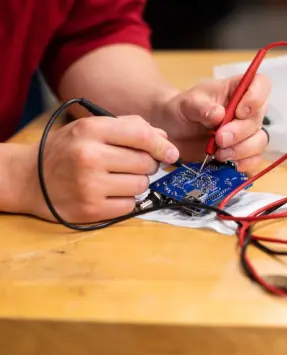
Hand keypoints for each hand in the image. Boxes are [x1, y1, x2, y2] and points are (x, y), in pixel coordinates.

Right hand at [25, 115, 179, 222]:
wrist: (30, 179)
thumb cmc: (68, 150)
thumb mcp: (91, 128)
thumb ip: (128, 128)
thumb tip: (165, 139)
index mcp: (91, 130)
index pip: (141, 135)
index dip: (162, 145)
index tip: (171, 153)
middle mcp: (90, 157)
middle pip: (145, 163)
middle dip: (146, 164)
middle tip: (131, 165)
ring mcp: (90, 185)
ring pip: (141, 185)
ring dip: (136, 183)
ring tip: (117, 179)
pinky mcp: (91, 210)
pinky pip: (130, 205)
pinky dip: (125, 200)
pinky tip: (109, 193)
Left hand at [154, 74, 270, 171]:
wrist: (173, 132)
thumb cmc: (183, 110)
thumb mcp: (187, 104)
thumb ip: (201, 107)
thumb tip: (219, 114)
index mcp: (236, 90)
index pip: (261, 84)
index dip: (257, 97)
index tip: (240, 111)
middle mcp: (247, 110)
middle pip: (258, 119)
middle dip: (240, 132)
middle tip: (219, 139)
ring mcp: (247, 132)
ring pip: (259, 141)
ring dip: (241, 150)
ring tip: (219, 154)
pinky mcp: (243, 152)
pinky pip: (254, 159)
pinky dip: (243, 163)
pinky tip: (227, 162)